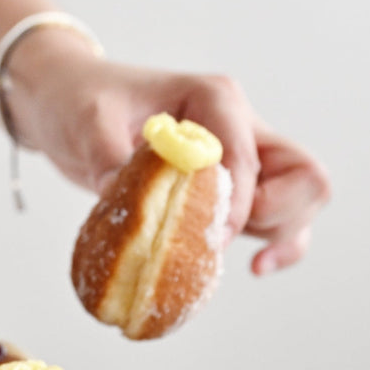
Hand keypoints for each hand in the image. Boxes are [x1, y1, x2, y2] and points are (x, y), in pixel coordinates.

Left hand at [3, 30, 330, 273]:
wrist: (66, 103)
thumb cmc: (81, 101)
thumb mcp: (88, 122)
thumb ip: (111, 157)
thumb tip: (122, 197)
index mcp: (214, 101)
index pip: (247, 158)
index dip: (233, 205)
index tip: (204, 239)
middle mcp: (238, 127)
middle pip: (302, 175)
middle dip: (277, 216)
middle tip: (221, 240)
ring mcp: (239, 158)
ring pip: (297, 199)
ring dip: (278, 234)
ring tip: (239, 262)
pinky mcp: (226, 187)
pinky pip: (272, 218)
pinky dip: (274, 244)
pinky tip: (254, 267)